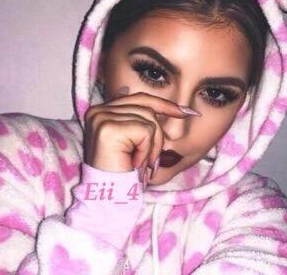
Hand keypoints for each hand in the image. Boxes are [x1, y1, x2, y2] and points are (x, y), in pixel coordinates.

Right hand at [83, 86, 200, 188]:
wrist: (109, 198)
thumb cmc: (123, 172)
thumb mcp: (131, 140)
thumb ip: (131, 116)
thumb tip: (126, 88)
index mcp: (102, 110)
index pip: (139, 98)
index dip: (165, 105)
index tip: (188, 112)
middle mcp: (98, 111)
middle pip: (147, 108)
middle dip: (158, 136)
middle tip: (152, 162)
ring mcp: (101, 118)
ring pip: (149, 119)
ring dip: (153, 147)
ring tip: (141, 165)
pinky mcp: (108, 128)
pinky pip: (145, 131)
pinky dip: (147, 150)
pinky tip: (135, 164)